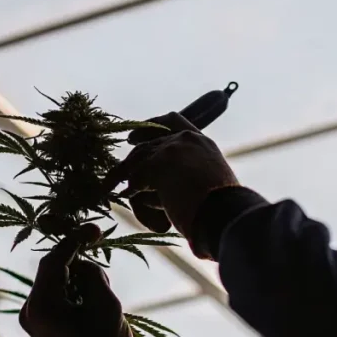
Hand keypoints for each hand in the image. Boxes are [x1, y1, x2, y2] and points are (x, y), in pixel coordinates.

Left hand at [20, 226, 134, 336]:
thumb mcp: (107, 306)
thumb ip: (94, 275)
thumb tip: (84, 264)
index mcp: (42, 305)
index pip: (54, 259)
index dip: (74, 240)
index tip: (95, 229)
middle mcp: (31, 309)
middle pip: (54, 269)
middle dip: (79, 265)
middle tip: (104, 277)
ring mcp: (34, 318)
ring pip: (58, 282)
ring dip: (80, 281)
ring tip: (101, 304)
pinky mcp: (42, 325)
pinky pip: (58, 296)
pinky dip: (75, 293)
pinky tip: (92, 309)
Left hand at [107, 112, 238, 238]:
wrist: (227, 215)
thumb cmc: (225, 210)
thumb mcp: (212, 185)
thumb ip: (192, 180)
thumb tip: (168, 197)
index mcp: (202, 142)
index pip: (173, 121)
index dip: (151, 126)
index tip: (134, 136)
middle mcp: (185, 140)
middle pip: (148, 144)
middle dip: (130, 157)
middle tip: (115, 169)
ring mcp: (170, 151)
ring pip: (137, 162)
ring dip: (121, 176)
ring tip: (108, 187)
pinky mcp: (157, 167)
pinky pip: (133, 181)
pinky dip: (130, 193)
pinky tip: (128, 199)